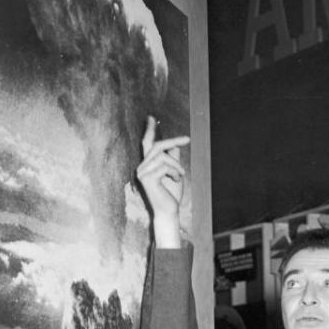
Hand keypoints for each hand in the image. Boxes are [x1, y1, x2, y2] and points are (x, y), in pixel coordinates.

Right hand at [135, 115, 188, 247]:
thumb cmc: (171, 194)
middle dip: (173, 141)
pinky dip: (175, 172)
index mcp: (147, 164)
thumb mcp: (175, 173)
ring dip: (176, 165)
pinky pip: (165, 166)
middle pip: (157, 146)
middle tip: (187, 139)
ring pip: (163, 156)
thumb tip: (174, 145)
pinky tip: (176, 181)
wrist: (169, 211)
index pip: (147, 144)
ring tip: (180, 175)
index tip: (152, 117)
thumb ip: (173, 159)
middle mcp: (141, 167)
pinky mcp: (147, 179)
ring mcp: (142, 173)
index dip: (149, 130)